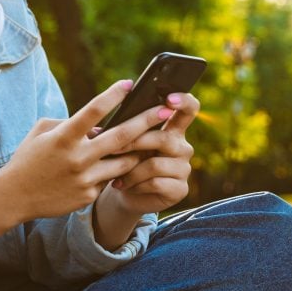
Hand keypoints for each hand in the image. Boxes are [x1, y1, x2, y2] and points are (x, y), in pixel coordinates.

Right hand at [0, 80, 173, 222]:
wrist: (15, 197)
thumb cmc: (29, 158)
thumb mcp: (42, 132)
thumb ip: (69, 123)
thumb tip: (98, 124)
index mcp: (63, 137)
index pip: (93, 111)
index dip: (113, 95)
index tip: (130, 84)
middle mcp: (77, 157)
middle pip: (121, 136)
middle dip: (147, 121)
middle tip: (166, 109)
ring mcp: (85, 179)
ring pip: (124, 162)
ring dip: (137, 151)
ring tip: (148, 141)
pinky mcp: (88, 196)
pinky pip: (108, 180)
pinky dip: (110, 172)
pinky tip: (105, 170)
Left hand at [100, 92, 199, 216]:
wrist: (125, 191)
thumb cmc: (124, 160)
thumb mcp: (125, 141)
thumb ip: (125, 129)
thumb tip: (102, 128)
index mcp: (173, 129)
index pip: (188, 109)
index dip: (183, 101)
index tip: (169, 99)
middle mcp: (182, 147)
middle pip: (163, 138)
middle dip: (135, 142)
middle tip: (113, 148)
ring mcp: (184, 169)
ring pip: (155, 164)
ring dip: (131, 170)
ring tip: (115, 174)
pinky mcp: (180, 189)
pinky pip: (156, 183)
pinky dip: (135, 184)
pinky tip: (123, 185)